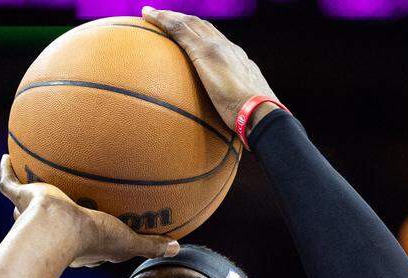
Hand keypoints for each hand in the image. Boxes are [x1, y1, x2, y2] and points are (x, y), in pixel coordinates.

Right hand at [0, 155, 179, 267]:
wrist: (57, 227)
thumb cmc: (91, 237)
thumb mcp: (127, 241)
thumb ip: (150, 244)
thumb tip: (178, 247)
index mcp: (75, 243)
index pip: (82, 240)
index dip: (90, 234)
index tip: (98, 225)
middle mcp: (49, 228)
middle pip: (52, 221)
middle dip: (54, 214)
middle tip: (61, 203)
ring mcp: (30, 214)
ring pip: (25, 205)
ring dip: (26, 193)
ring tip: (30, 178)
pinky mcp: (20, 198)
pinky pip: (8, 182)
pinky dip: (7, 170)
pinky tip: (7, 155)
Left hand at [142, 6, 279, 131]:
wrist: (260, 113)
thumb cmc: (253, 122)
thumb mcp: (242, 115)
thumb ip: (231, 116)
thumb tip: (224, 132)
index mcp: (239, 62)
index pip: (217, 42)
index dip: (201, 35)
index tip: (189, 36)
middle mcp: (228, 49)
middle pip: (202, 27)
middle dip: (184, 20)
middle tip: (164, 18)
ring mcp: (217, 48)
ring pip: (189, 23)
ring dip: (169, 16)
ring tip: (150, 14)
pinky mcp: (205, 52)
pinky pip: (178, 30)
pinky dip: (163, 20)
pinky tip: (147, 17)